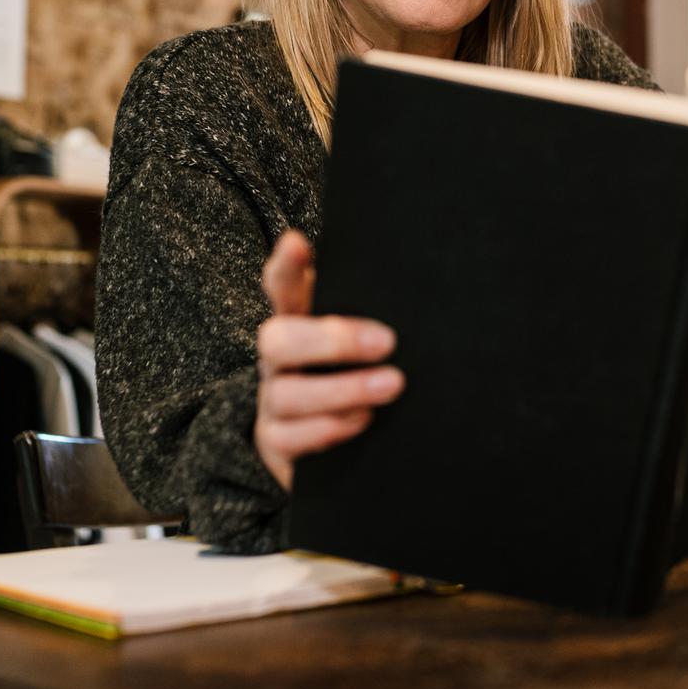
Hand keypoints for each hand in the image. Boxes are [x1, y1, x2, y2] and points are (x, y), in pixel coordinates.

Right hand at [254, 230, 403, 489]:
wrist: (342, 446)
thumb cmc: (360, 375)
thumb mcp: (365, 338)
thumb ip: (374, 310)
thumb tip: (414, 281)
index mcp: (298, 323)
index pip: (281, 286)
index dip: (285, 266)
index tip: (297, 242)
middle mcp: (278, 359)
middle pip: (277, 339)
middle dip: (332, 340)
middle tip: (387, 342)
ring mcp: (273, 400)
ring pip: (286, 392)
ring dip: (343, 389)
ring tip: (392, 385)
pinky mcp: (276, 441)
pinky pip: (289, 437)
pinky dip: (330, 428)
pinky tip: (365, 420)